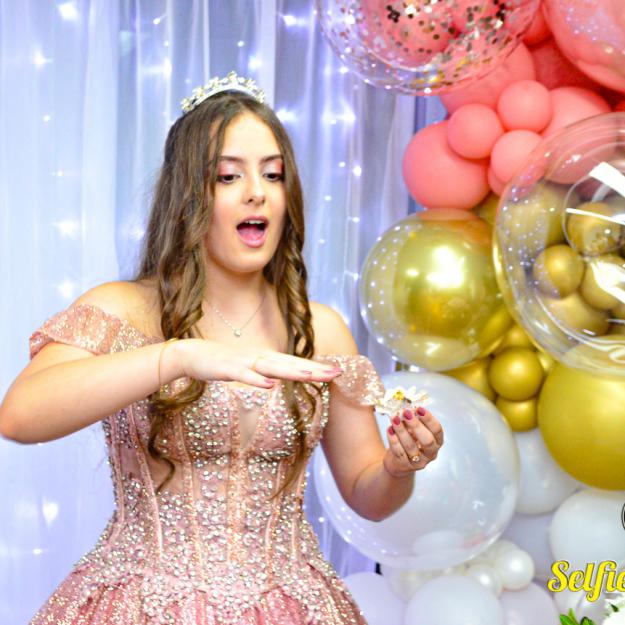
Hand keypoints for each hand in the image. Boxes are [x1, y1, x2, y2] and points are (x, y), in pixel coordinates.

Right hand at [172, 338, 342, 388]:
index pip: (296, 364)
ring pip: (272, 367)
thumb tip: (282, 379)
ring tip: (312, 376)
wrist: (192, 354)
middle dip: (315, 369)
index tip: (339, 372)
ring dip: (292, 372)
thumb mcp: (249, 367)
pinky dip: (257, 380)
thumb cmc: (223, 362)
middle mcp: (260, 357)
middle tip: (338, 372)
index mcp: (266, 358)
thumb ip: (266, 371)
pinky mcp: (229, 368)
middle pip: (291, 364)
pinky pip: (245, 375)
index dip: (317, 368)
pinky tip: (270, 386)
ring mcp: (245, 362)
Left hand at [383, 407, 443, 477]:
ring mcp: (419, 462)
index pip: (437, 430)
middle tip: (406, 413)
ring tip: (394, 419)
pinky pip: (399, 452)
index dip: (429, 419)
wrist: (398, 462)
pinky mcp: (405, 466)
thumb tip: (407, 409)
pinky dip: (393, 439)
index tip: (419, 408)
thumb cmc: (409, 441)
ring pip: (411, 446)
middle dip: (416, 425)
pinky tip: (390, 430)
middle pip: (427, 440)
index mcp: (437, 441)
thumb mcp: (413, 430)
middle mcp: (431, 453)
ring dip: (402, 431)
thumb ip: (413, 421)